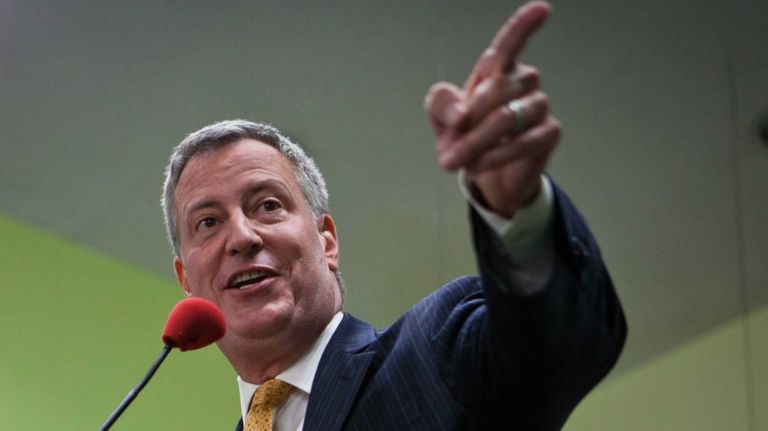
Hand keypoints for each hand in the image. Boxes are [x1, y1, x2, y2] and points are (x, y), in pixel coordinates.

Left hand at [425, 1, 559, 217]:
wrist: (482, 171)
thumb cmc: (464, 135)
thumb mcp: (440, 119)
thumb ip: (441, 106)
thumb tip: (462, 115)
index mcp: (495, 71)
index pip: (510, 44)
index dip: (524, 26)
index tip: (542, 9)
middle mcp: (521, 84)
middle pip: (498, 89)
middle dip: (469, 120)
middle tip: (449, 148)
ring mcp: (538, 107)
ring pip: (510, 116)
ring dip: (479, 141)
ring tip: (461, 160)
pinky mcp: (548, 134)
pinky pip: (526, 141)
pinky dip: (497, 155)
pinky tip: (480, 165)